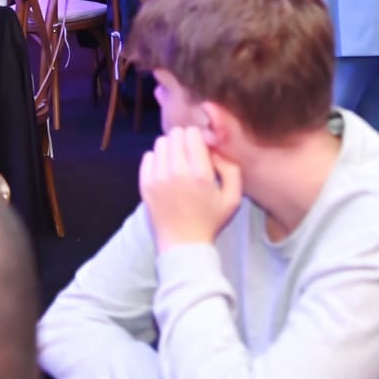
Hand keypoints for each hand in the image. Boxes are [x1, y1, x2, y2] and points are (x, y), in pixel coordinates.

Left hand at [139, 127, 242, 249]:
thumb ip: (231, 169)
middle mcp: (176, 172)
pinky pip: (148, 156)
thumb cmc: (210, 221)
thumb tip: (215, 149)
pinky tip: (166, 170)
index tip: (201, 148)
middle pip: (175, 134)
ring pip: (160, 142)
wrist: (183, 245)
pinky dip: (157, 158)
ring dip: (170, 147)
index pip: (192, 133)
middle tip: (190, 154)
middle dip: (184, 139)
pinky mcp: (145, 183)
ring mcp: (157, 177)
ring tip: (178, 162)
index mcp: (200, 174)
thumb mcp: (234, 199)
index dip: (198, 137)